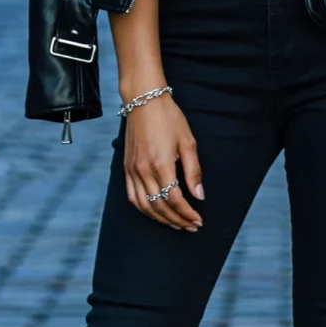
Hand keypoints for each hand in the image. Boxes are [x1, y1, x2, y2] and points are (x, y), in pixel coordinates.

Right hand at [123, 95, 203, 230]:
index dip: (187, 214)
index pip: (174, 199)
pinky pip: (132, 197)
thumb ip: (193, 171)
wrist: (143, 100)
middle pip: (160, 206)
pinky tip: (155, 213)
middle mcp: (143, 170)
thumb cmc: (168, 117)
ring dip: (161, 219)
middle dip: (177, 220)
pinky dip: (144, 210)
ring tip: (176, 224)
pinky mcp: (126, 168)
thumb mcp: (188, 142)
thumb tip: (199, 195)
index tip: (198, 220)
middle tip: (191, 226)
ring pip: (145, 206)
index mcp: (161, 164)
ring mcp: (132, 170)